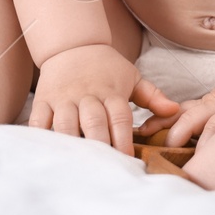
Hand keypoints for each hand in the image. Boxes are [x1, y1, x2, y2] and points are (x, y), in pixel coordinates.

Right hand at [29, 44, 179, 154]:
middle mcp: (87, 95)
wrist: (73, 44)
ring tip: (78, 167)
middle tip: (105, 170)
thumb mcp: (132, 77)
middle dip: (100, 146)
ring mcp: (64, 98)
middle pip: (94, 123)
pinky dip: (41, 136)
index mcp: (111, 91)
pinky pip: (39, 120)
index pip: (120, 117)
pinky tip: (47, 153)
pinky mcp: (43, 100)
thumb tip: (175, 110)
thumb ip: (152, 96)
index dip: (124, 139)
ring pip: (66, 124)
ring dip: (72, 144)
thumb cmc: (106, 67)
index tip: (129, 161)